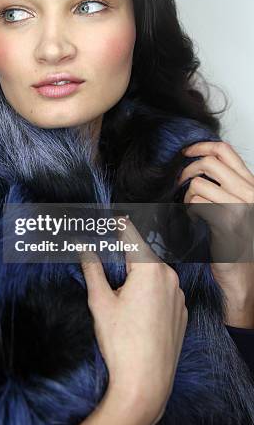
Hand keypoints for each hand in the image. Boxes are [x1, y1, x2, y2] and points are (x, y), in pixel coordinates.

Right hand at [77, 220, 187, 424]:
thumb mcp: (100, 302)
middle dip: (125, 256)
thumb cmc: (121, 342)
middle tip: (106, 260)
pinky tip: (136, 311)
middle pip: (144, 256)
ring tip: (119, 292)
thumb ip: (93, 270)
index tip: (113, 215)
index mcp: (150, 269)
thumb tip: (83, 248)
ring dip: (138, 275)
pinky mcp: (182, 313)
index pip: (133, 236)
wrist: (145, 383)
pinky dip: (150, 291)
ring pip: (155, 274)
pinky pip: (164, 292)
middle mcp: (170, 277)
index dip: (121, 224)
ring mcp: (179, 296)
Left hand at [178, 140, 253, 326]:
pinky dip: (189, 209)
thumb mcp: (236, 209)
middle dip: (187, 169)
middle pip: (209, 162)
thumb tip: (197, 164)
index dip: (201, 145)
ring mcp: (240, 207)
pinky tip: (194, 220)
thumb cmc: (237, 246)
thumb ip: (225, 186)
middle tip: (178, 182)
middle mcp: (250, 193)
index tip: (185, 152)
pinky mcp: (227, 222)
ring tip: (190, 209)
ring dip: (187, 195)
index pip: (226, 150)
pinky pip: (197, 202)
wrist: (243, 279)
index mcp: (252, 186)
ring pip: (198, 183)